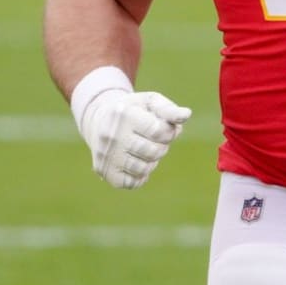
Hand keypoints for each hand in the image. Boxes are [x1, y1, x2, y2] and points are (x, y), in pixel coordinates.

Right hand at [77, 89, 191, 188]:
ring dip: (152, 162)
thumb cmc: (133, 110)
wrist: (99, 120)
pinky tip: (138, 162)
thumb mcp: (150, 102)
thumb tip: (186, 115)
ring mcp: (106, 155)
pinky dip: (141, 176)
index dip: (169, 133)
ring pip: (143, 169)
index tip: (165, 129)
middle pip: (153, 152)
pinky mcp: (104, 171)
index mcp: (124, 114)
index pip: (158, 131)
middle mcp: (112, 135)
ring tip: (147, 151)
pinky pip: (132, 183)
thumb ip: (169, 109)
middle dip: (162, 148)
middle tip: (157, 141)